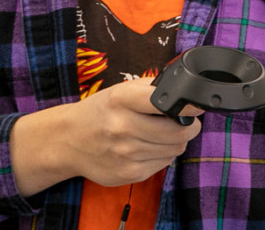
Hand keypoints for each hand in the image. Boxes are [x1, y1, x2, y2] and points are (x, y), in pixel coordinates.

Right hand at [11, 79, 202, 195]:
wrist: (69, 140)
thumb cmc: (101, 112)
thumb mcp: (121, 90)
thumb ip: (152, 89)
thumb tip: (186, 94)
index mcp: (121, 100)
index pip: (165, 103)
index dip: (188, 106)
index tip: (196, 106)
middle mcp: (122, 127)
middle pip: (178, 132)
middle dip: (189, 127)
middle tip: (185, 122)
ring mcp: (125, 153)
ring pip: (174, 149)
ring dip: (176, 142)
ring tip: (162, 135)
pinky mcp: (128, 174)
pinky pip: (163, 164)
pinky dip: (163, 155)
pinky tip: (148, 148)